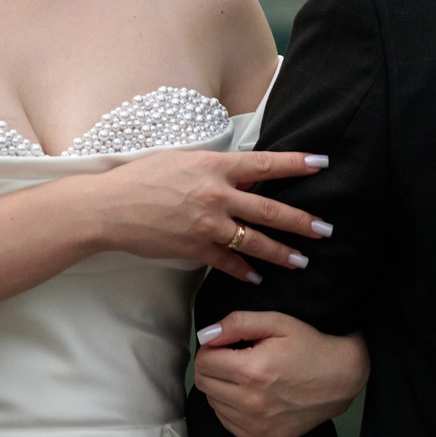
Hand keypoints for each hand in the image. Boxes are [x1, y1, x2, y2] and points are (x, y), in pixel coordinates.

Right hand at [86, 149, 331, 281]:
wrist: (109, 207)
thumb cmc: (140, 176)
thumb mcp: (181, 159)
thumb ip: (214, 167)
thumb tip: (244, 172)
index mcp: (214, 166)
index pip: (264, 164)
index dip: (296, 164)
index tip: (322, 164)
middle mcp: (216, 195)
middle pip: (270, 210)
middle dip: (302, 221)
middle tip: (326, 229)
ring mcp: (207, 224)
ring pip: (255, 241)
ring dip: (282, 253)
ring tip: (302, 260)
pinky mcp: (195, 248)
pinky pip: (229, 262)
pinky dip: (245, 271)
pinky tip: (258, 277)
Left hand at [193, 311, 367, 436]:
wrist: (342, 379)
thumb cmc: (309, 346)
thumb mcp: (277, 322)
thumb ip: (236, 323)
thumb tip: (205, 335)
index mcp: (252, 372)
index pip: (203, 362)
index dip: (211, 349)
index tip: (226, 345)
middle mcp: (252, 403)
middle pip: (204, 384)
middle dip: (213, 368)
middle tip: (234, 359)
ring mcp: (258, 426)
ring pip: (213, 404)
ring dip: (221, 389)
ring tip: (245, 378)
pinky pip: (227, 423)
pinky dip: (232, 409)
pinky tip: (251, 396)